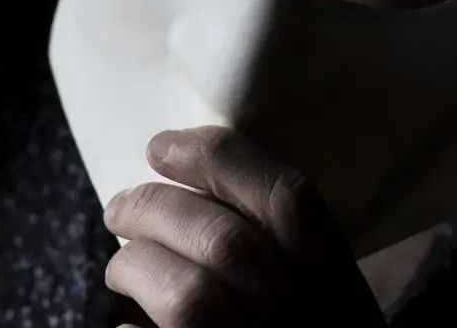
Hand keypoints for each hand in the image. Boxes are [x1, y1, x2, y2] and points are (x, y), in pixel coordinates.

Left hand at [102, 125, 386, 327]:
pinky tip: (129, 326)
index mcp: (336, 282)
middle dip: (155, 210)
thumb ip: (283, 250)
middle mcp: (302, 316)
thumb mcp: (329, 296)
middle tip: (119, 207)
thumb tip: (191, 196)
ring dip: (136, 269)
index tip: (162, 146)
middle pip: (220, 238)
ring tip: (120, 267)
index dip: (215, 160)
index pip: (286, 197)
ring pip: (186, 295)